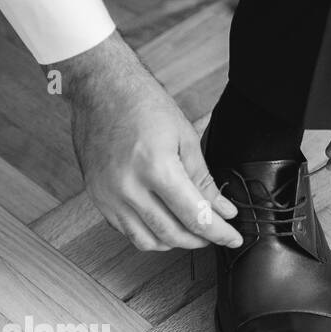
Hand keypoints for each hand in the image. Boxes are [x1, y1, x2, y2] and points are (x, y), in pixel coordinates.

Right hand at [51, 33, 241, 250]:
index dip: (218, 232)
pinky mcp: (98, 199)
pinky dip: (149, 234)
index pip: (194, 216)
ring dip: (173, 242)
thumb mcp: (184, 137)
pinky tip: (163, 222)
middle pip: (171, 234)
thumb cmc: (142, 104)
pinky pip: (127, 231)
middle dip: (198, 240)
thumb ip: (204, 180)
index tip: (232, 237)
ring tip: (189, 231)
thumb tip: (223, 210)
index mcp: (155, 167)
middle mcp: (128, 187)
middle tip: (214, 234)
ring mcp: (109, 195)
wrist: (100, 89)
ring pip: (147, 241)